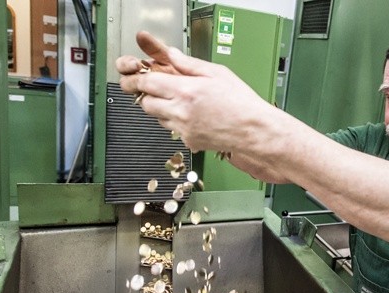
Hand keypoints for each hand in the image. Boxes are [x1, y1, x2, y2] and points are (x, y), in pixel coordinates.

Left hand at [115, 31, 272, 155]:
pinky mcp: (189, 141)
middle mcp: (181, 111)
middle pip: (146, 104)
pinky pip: (174, 130)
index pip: (147, 84)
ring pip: (158, 118)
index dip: (137, 80)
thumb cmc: (241, 103)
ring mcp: (184, 129)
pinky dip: (178, 123)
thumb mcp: (217, 73)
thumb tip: (172, 56)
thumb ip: (190, 64)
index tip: (135, 78)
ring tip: (182, 103)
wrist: (253, 130)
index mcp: (186, 90)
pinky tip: (194, 117)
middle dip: (148, 96)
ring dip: (163, 109)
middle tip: (157, 90)